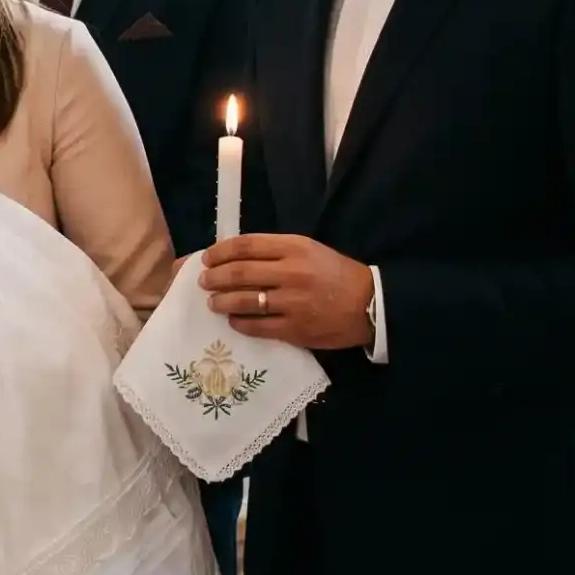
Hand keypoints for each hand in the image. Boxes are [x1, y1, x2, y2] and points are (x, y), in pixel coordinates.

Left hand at [198, 234, 375, 349]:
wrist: (370, 305)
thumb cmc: (336, 274)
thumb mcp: (309, 250)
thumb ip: (275, 251)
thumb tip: (233, 256)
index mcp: (295, 248)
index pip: (245, 246)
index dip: (220, 252)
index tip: (207, 258)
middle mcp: (291, 272)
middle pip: (238, 273)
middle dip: (213, 278)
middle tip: (204, 282)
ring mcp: (292, 302)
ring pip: (243, 301)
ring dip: (221, 301)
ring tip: (213, 302)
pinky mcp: (295, 329)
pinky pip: (256, 326)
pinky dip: (239, 323)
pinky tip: (234, 321)